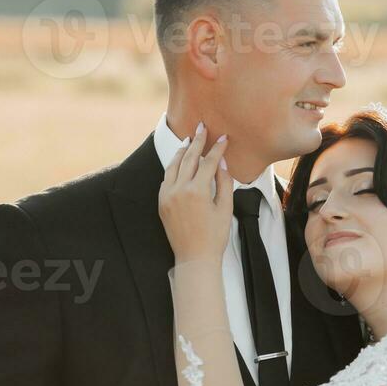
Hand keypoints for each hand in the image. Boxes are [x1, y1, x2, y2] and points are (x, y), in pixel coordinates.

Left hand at [158, 121, 232, 262]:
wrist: (194, 258)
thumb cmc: (214, 237)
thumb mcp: (225, 208)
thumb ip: (224, 183)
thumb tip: (222, 164)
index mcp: (196, 191)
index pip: (208, 163)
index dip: (216, 149)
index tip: (223, 138)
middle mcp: (178, 190)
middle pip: (188, 158)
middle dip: (196, 142)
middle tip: (201, 127)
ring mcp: (167, 196)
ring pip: (173, 166)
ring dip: (181, 151)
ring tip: (189, 140)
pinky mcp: (162, 203)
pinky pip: (166, 179)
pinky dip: (173, 167)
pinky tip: (179, 162)